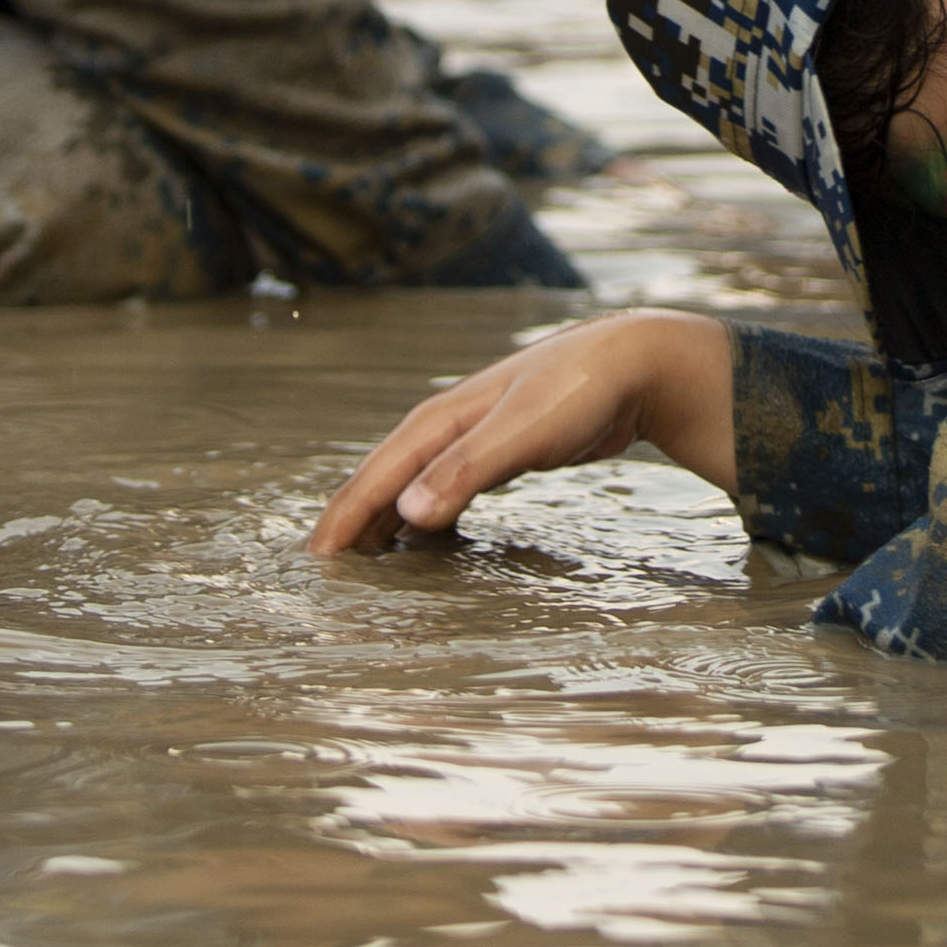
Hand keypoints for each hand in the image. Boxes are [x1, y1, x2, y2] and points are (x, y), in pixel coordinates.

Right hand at [307, 312, 739, 551]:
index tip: (315, 566)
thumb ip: (466, 470)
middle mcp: (444, 430)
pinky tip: (425, 548)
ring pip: (410, 490)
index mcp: (438, 424)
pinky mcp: (498, 454)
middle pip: (382, 485)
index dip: (342, 522)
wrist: (632, 364)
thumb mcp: (522, 431)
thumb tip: (406, 515)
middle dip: (352, 528)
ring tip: (364, 572)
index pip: (374, 479)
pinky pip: (444, 494)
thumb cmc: (578, 391)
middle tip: (327, 583)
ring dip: (384, 527)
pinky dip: (425, 523)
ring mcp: (470, 441)